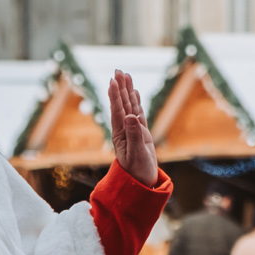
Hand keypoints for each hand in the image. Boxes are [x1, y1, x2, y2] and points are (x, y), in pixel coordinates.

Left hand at [108, 70, 158, 185]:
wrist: (141, 183)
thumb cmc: (138, 172)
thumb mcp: (137, 154)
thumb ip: (134, 135)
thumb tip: (131, 116)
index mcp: (121, 134)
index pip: (118, 110)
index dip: (115, 95)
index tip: (113, 80)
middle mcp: (124, 130)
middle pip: (122, 104)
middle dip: (120, 87)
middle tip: (118, 70)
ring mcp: (132, 131)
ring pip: (130, 106)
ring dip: (127, 91)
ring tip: (126, 76)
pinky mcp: (140, 134)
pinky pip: (138, 113)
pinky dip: (136, 102)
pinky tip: (135, 93)